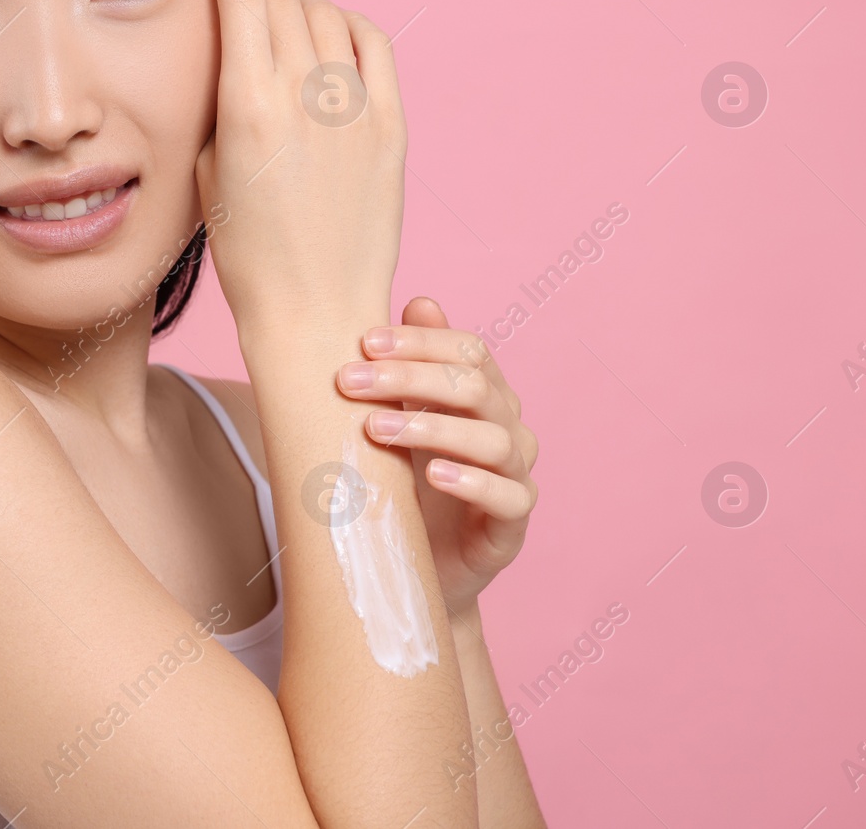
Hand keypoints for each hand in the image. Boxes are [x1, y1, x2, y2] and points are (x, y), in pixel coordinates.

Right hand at [196, 0, 407, 332]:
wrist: (315, 312)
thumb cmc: (248, 255)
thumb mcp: (208, 171)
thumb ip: (220, 100)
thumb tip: (231, 47)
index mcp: (248, 107)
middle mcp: (306, 98)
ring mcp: (355, 110)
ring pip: (328, 16)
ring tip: (285, 2)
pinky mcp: (391, 129)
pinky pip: (373, 46)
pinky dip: (348, 24)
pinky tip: (331, 29)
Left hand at [334, 297, 538, 617]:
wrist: (412, 565)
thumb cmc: (405, 481)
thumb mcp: (399, 417)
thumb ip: (409, 364)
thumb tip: (419, 300)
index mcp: (484, 394)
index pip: (469, 350)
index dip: (420, 341)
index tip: (362, 342)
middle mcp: (508, 427)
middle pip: (474, 387)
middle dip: (409, 377)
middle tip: (349, 382)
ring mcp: (515, 475)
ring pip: (492, 439)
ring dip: (430, 427)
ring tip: (376, 428)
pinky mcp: (511, 526)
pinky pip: (507, 497)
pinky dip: (471, 482)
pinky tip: (433, 475)